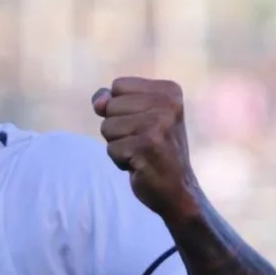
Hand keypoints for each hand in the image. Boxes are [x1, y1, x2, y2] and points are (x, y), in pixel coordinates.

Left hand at [92, 77, 200, 221]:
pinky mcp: (148, 146)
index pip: (118, 86)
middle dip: (117, 128)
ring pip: (107, 127)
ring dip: (118, 144)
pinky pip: (111, 148)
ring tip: (141, 152)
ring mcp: (159, 125)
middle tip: (143, 141)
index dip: (121, 108)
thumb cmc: (154, 150)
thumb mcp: (136, 117)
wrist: (177, 189)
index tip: (144, 124)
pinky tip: (141, 164)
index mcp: (169, 90)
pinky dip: (120, 160)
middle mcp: (168, 104)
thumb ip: (112, 101)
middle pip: (110, 106)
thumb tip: (98, 101)